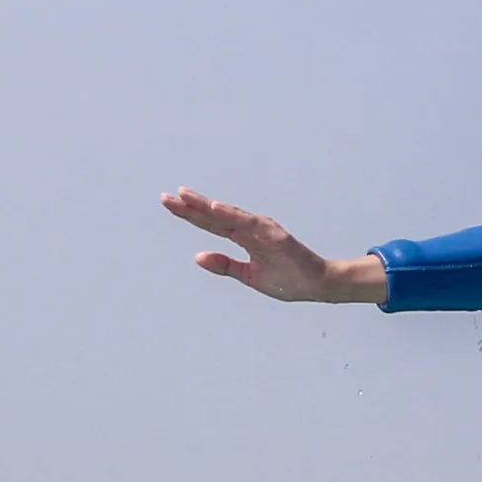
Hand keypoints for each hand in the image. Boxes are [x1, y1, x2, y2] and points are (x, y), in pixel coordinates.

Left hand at [164, 189, 385, 303]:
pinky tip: (215, 208)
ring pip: (227, 215)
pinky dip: (232, 214)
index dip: (189, 215)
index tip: (168, 204)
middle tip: (165, 197)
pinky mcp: (273, 234)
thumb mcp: (249, 276)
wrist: (316, 285)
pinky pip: (248, 223)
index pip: (210, 224)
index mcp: (242, 238)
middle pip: (213, 216)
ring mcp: (261, 230)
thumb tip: (197, 256)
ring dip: (205, 205)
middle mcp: (249, 229)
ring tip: (184, 196)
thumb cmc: (287, 279)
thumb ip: (225, 265)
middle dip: (189, 207)